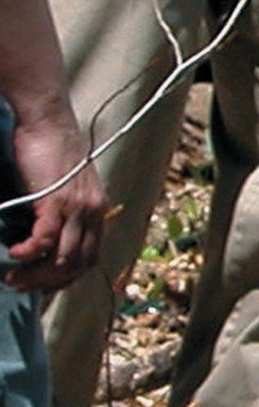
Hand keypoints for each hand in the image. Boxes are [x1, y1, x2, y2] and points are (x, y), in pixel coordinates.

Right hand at [4, 107, 102, 294]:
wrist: (47, 120)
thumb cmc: (50, 149)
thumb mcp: (65, 185)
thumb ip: (62, 209)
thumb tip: (44, 235)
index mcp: (96, 210)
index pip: (90, 258)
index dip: (67, 278)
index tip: (43, 286)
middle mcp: (92, 212)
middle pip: (78, 264)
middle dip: (49, 282)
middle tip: (22, 285)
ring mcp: (76, 207)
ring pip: (63, 258)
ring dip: (38, 274)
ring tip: (14, 276)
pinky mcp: (57, 200)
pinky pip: (45, 239)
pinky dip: (30, 252)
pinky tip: (14, 254)